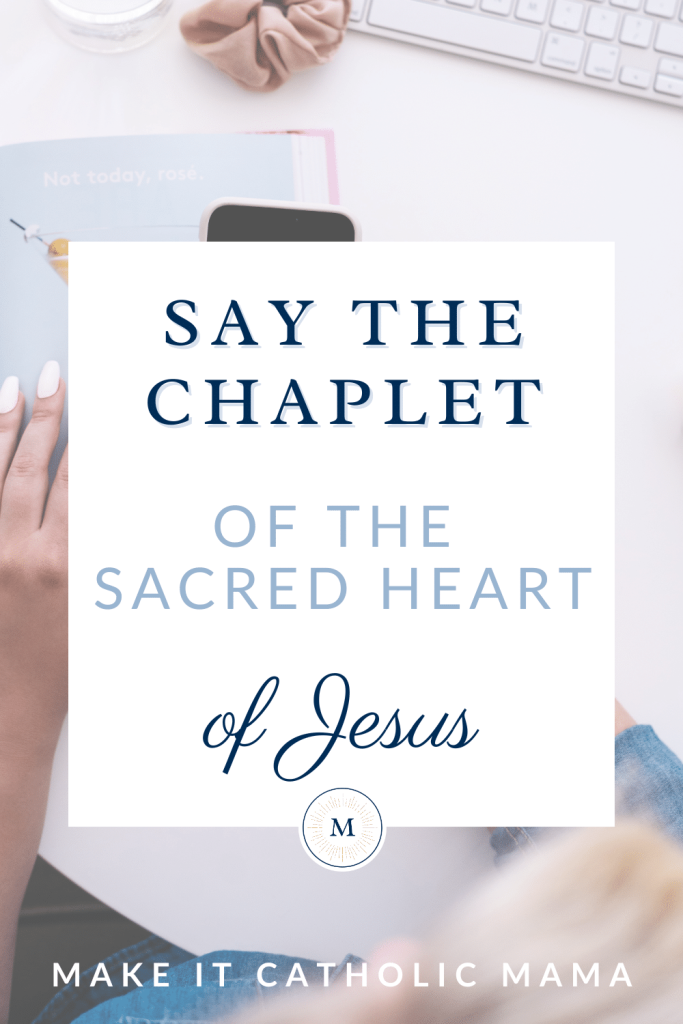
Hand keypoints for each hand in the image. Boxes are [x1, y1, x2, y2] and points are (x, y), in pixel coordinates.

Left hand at [0, 363, 66, 762]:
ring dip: (4, 428)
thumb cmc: (61, 669)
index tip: (98, 405)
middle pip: (34, 465)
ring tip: (12, 389)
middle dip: (47, 414)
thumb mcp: (97, 610)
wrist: (8, 709)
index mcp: (62, 563)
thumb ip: (105, 554)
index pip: (78, 480)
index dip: (89, 438)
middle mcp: (19, 551)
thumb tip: (113, 506)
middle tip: (54, 376)